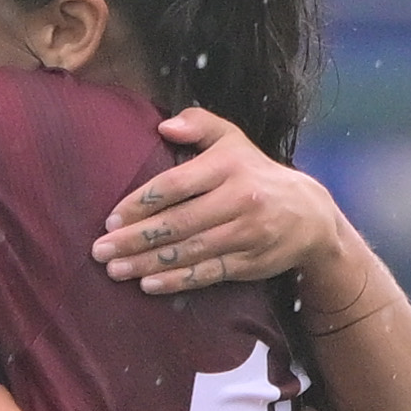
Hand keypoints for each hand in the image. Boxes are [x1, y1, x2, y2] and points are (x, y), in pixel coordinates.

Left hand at [99, 109, 344, 294]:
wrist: (309, 214)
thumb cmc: (256, 173)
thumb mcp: (233, 140)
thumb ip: (199, 125)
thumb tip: (163, 126)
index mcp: (228, 165)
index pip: (175, 185)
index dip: (140, 203)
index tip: (112, 219)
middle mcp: (238, 198)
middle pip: (177, 222)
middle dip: (135, 239)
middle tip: (100, 251)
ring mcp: (245, 233)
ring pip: (189, 251)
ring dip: (148, 264)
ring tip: (116, 270)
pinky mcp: (250, 262)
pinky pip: (207, 273)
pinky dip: (177, 281)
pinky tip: (148, 284)